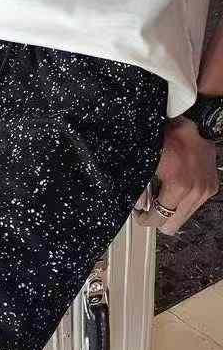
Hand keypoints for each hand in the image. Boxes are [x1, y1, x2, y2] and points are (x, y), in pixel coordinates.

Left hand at [136, 116, 218, 234]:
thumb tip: (138, 206)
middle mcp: (197, 191)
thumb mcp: (147, 164)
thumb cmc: (168, 140)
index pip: (158, 219)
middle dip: (158, 217)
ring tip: (162, 195)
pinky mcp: (212, 186)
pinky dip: (182, 201)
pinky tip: (175, 189)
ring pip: (184, 216)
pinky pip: (194, 205)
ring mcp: (206, 190)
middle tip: (148, 207)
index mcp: (180, 187)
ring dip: (171, 209)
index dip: (145, 219)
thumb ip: (141, 190)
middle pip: (173, 224)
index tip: (139, 214)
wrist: (193, 125)